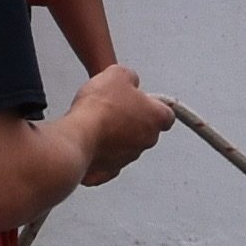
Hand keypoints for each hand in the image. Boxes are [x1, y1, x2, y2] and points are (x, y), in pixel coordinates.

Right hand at [69, 64, 173, 182]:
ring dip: (115, 136)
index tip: (145, 100)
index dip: (155, 105)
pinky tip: (88, 142)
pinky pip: (106, 161)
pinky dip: (99, 154)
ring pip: (125, 145)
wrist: (78, 135)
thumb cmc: (100, 109)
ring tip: (97, 122)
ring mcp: (127, 158)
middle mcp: (146, 141)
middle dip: (131, 120)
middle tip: (114, 108)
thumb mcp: (119, 74)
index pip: (167, 114)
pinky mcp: (108, 171)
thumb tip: (129, 81)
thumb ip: (130, 77)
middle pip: (145, 130)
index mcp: (155, 118)